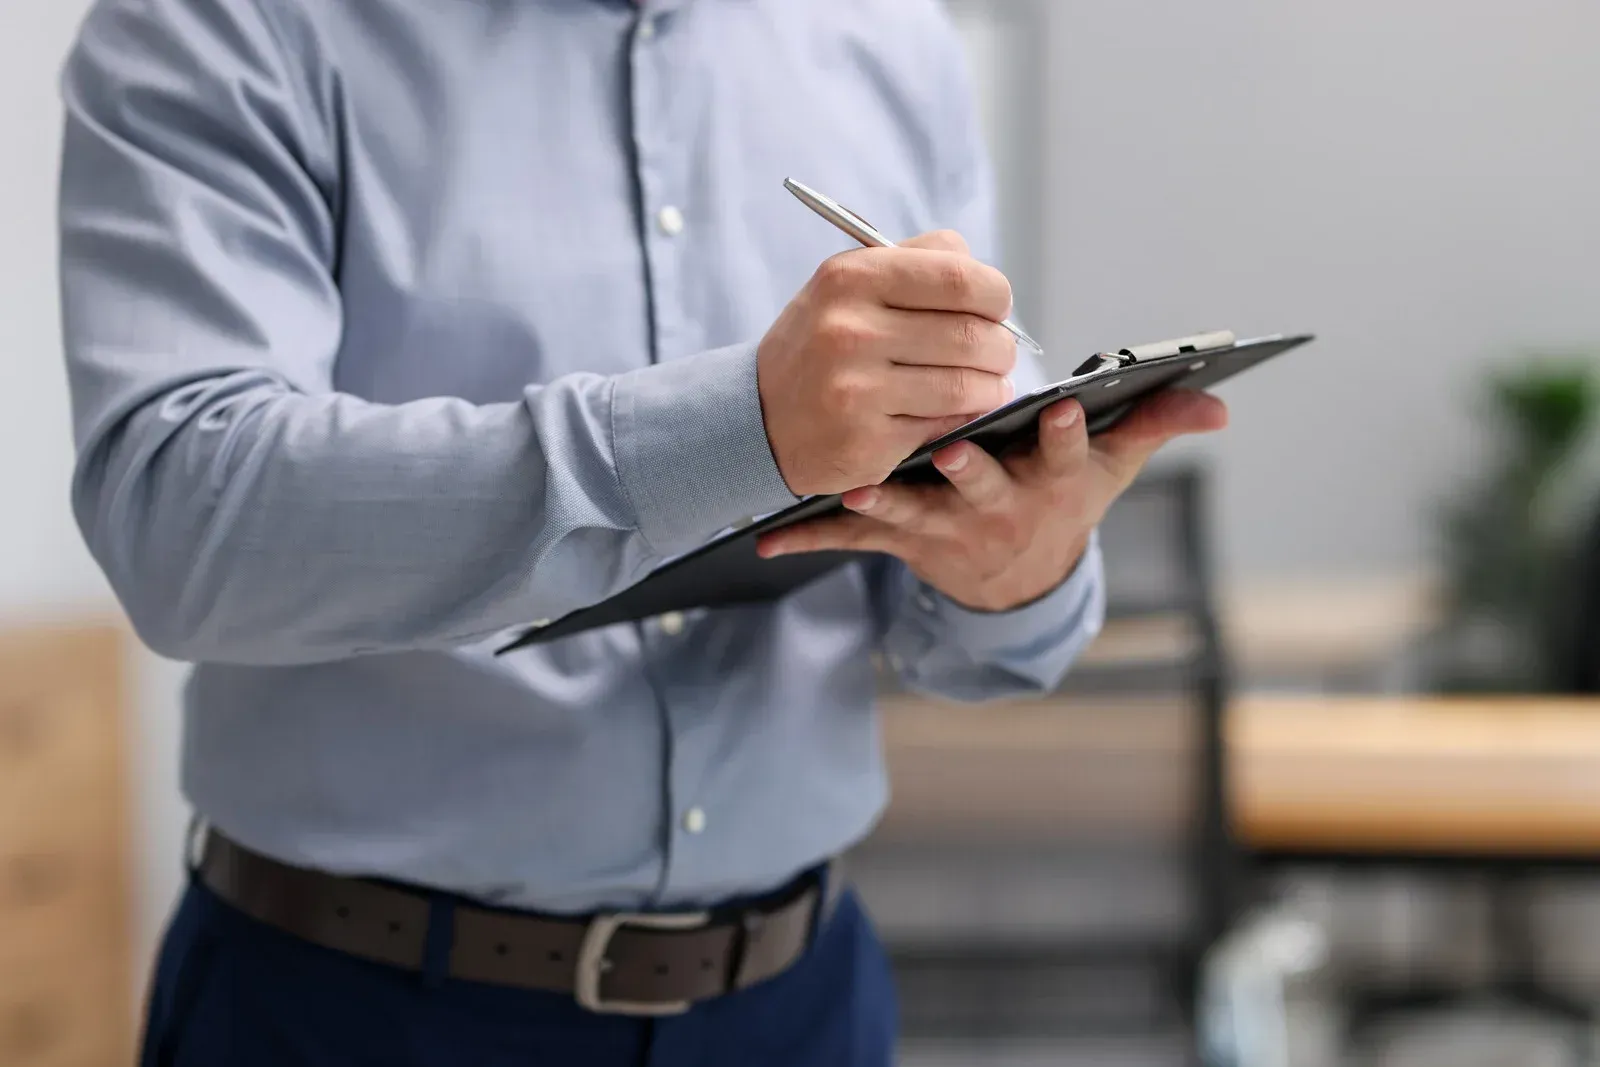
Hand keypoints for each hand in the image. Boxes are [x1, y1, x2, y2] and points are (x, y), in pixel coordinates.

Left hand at [756, 389, 1228, 611]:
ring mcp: (944, 528)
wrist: (1014, 579)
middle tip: (951, 451)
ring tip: (854, 492)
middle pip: (982, 488)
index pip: (1060, 454)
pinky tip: (768, 537)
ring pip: (912, 514)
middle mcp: (994, 509)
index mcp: (1046, 482)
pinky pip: (852, 542)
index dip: (1060, 433)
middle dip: (969, 471)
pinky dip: (811, 537)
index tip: (1058, 406)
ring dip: (884, 503)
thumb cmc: (1059, 501)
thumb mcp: (1108, 469)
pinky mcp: (900, 540)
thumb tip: (1218, 401)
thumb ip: (1153, 424)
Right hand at [757, 231, 1018, 496]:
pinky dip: (964, 418)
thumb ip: (918, 263)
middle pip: (971, 335)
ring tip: (987, 384)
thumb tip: (988, 282)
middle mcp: (849, 331)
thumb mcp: (848, 285)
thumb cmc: (822, 344)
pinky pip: (945, 425)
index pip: (960, 278)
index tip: (995, 308)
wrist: (760, 418)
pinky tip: (956, 411)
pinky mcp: (866, 441)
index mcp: (851, 278)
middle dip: (1000, 347)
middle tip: (997, 354)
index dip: (995, 294)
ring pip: (966, 385)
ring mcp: (856, 390)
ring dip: (991, 387)